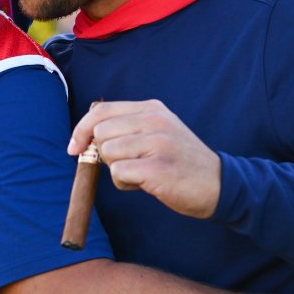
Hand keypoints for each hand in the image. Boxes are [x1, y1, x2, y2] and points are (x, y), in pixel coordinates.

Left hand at [67, 100, 220, 218]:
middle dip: (104, 154)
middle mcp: (155, 120)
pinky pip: (119, 173)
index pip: (101, 110)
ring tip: (142, 174)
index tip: (75, 147)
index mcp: (152, 109)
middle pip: (100, 132)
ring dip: (117, 171)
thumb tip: (85, 135)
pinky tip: (147, 184)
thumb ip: (127, 128)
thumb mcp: (158, 133)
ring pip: (108, 153)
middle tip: (128, 165)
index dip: (81, 129)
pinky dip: (126, 184)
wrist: (218, 184)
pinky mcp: (158, 167)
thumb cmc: (180, 162)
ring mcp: (158, 142)